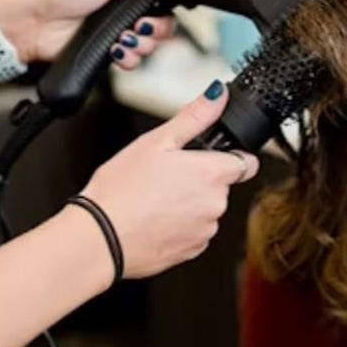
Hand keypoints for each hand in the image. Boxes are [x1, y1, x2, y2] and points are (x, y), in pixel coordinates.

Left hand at [0, 0, 174, 67]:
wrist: (36, 23)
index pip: (162, 2)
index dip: (164, 9)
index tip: (154, 10)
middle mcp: (127, 12)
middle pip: (161, 27)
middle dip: (155, 31)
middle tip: (139, 26)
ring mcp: (118, 33)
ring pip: (149, 46)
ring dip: (140, 46)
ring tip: (123, 39)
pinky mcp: (109, 52)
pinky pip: (131, 62)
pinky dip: (127, 59)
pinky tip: (115, 50)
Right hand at [79, 81, 259, 278]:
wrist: (99, 239)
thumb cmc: (121, 190)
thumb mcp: (156, 141)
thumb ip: (194, 117)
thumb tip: (217, 95)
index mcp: (212, 174)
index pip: (246, 162)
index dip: (230, 156)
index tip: (211, 157)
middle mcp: (215, 204)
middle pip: (222, 186)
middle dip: (200, 179)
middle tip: (166, 175)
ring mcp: (204, 231)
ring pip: (206, 210)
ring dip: (189, 203)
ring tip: (155, 198)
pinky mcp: (191, 251)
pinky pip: (194, 232)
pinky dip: (179, 226)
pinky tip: (154, 218)